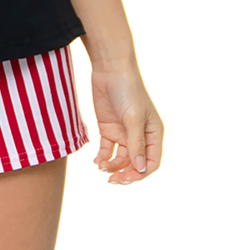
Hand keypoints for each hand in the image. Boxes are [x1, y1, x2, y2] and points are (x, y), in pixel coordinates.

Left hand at [90, 63, 162, 184]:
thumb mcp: (133, 119)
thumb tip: (141, 169)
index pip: (151, 162)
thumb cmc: (128, 91)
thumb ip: (136, 144)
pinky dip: (102, 157)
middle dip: (124, 173)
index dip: (140, 173)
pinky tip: (96, 161)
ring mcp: (123, 133)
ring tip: (100, 165)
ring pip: (119, 159)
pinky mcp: (108, 129)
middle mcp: (140, 136)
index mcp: (153, 133)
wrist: (110, 70)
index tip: (126, 177)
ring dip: (111, 166)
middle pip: (134, 164)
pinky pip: (106, 150)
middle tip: (112, 179)